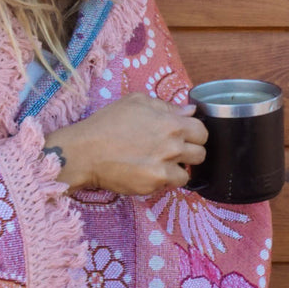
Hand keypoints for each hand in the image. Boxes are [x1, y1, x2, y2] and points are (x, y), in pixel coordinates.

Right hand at [43, 93, 206, 194]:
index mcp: (171, 123)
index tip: (184, 136)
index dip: (194, 134)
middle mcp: (172, 146)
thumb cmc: (107, 123)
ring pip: (187, 174)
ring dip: (177, 170)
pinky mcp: (154, 184)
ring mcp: (164, 167)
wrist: (85, 152)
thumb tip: (190, 110)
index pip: (203, 132)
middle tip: (172, 151)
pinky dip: (162, 181)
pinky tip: (147, 173)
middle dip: (189, 153)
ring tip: (159, 165)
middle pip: (200, 154)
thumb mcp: (135, 102)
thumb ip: (166, 106)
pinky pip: (170, 185)